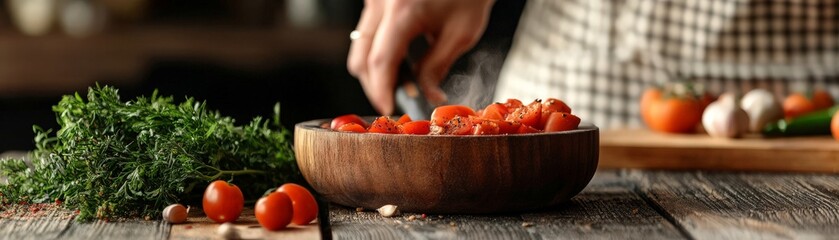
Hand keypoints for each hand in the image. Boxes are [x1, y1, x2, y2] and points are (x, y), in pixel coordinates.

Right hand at [347, 0, 494, 114]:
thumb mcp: (461, 33)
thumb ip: (437, 67)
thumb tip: (426, 95)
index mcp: (402, 10)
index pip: (380, 61)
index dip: (381, 90)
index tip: (388, 109)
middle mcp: (380, 2)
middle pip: (361, 57)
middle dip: (376, 84)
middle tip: (397, 101)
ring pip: (361, 45)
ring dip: (377, 69)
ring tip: (406, 81)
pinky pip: (368, 32)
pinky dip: (380, 50)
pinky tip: (404, 59)